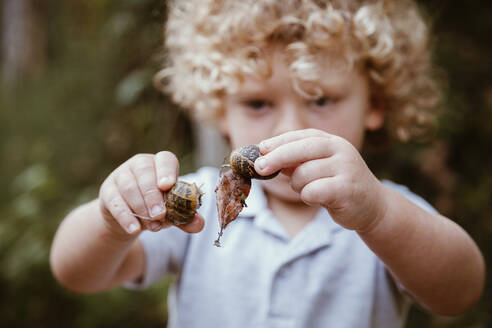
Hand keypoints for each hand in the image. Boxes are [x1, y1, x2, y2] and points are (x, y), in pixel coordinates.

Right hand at [98, 151, 204, 235]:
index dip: (167, 171)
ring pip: (129, 187)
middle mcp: (140, 164)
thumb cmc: (156, 209)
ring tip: (153, 225)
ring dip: (141, 207)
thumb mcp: (172, 213)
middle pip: (145, 173)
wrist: (129, 220)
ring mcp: (121, 175)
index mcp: (160, 164)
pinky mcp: (107, 190)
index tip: (168, 185)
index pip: (165, 159)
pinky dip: (125, 216)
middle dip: (153, 196)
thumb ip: (186, 218)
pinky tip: (134, 229)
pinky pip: (115, 201)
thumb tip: (199, 224)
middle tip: (160, 214)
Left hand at [255, 129, 386, 230]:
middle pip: (300, 149)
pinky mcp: (347, 188)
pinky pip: (312, 191)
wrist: (373, 206)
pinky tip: (317, 199)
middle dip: (277, 157)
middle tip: (259, 167)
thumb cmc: (338, 185)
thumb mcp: (318, 168)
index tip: (260, 149)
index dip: (278, 142)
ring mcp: (346, 168)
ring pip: (303, 174)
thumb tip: (265, 157)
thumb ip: (296, 162)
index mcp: (332, 141)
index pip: (301, 136)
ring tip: (308, 190)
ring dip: (297, 186)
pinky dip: (307, 197)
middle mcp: (341, 150)